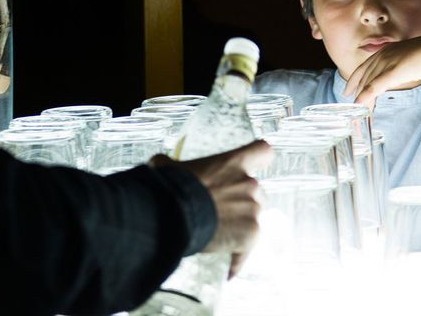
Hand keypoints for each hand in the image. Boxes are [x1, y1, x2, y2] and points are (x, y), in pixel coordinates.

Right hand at [149, 140, 273, 277]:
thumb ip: (172, 165)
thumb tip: (159, 164)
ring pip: (255, 218)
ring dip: (241, 226)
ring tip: (220, 236)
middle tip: (223, 211)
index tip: (255, 165)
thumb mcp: (170, 168)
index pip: (262, 151)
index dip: (259, 158)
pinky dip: (237, 259)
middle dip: (244, 201)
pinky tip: (227, 269)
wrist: (174, 215)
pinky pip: (246, 249)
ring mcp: (252, 210)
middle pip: (257, 191)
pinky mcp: (251, 235)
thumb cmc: (173, 189)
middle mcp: (248, 184)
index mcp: (233, 163)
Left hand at [344, 32, 420, 108]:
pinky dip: (366, 96)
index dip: (354, 80)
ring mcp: (387, 62)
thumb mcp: (409, 60)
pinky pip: (374, 86)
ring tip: (361, 111)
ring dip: (363, 98)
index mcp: (386, 51)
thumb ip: (400, 67)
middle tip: (353, 107)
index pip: (364, 67)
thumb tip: (398, 76)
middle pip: (364, 77)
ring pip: (368, 83)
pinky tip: (361, 105)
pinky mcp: (393, 71)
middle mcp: (383, 55)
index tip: (348, 91)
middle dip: (357, 93)